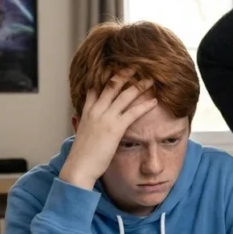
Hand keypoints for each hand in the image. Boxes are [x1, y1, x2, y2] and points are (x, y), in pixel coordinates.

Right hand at [60, 71, 157, 188]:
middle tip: (138, 65)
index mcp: (87, 111)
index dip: (108, 76)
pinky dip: (144, 105)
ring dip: (139, 86)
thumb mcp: (80, 133)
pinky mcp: (114, 129)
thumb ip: (81, 123)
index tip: (118, 68)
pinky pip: (132, 113)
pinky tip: (154, 101)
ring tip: (151, 79)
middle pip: (112, 85)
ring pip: (124, 96)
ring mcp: (105, 118)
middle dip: (126, 74)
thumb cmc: (81, 155)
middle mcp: (95, 110)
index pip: (97, 87)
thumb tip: (78, 118)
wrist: (79, 167)